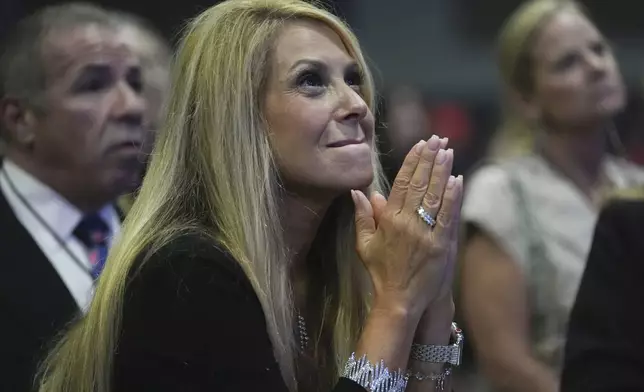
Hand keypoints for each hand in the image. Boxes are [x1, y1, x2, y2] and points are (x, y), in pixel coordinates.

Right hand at [351, 135, 462, 320]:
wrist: (400, 300)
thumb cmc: (381, 272)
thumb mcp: (365, 245)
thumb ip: (363, 217)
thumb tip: (359, 191)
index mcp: (388, 221)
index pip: (401, 184)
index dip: (411, 162)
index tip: (419, 144)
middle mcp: (407, 223)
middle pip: (420, 184)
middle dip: (429, 159)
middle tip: (437, 139)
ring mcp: (425, 234)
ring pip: (435, 196)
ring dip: (442, 172)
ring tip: (448, 151)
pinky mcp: (441, 245)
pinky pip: (448, 216)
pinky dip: (453, 197)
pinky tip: (457, 180)